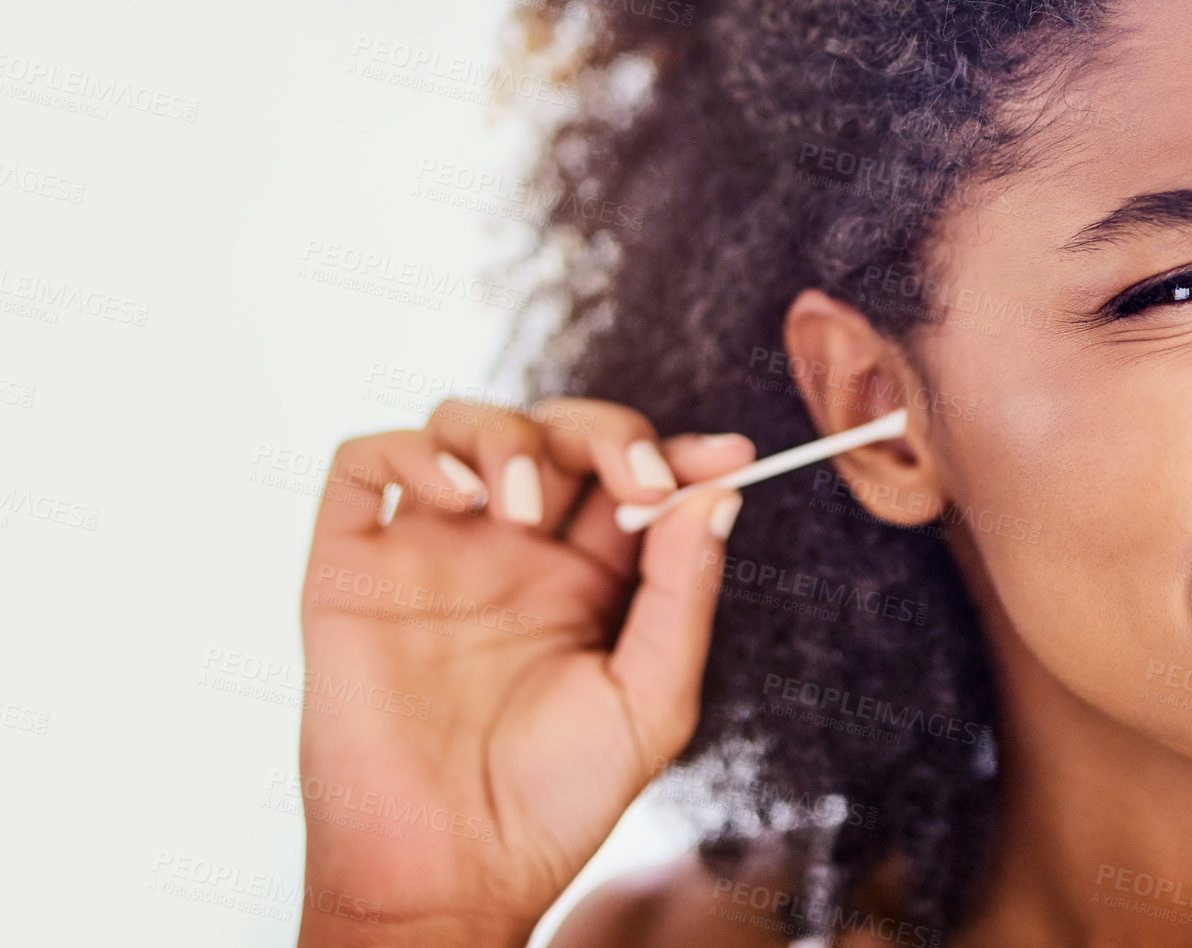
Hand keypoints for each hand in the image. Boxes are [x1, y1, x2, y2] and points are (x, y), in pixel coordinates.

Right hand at [292, 398, 751, 945]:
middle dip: (606, 434)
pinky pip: (364, 462)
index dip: (679, 453)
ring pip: (462, 425)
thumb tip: (717, 495)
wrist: (449, 874)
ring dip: (508, 436)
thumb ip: (681, 594)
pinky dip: (410, 451)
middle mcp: (509, 553)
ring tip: (525, 510)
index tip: (730, 454)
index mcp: (586, 580)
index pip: (632, 481)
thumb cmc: (553, 802)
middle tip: (637, 481)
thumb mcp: (649, 699)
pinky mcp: (353, 567)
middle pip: (557, 434)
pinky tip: (457, 498)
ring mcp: (431, 552)